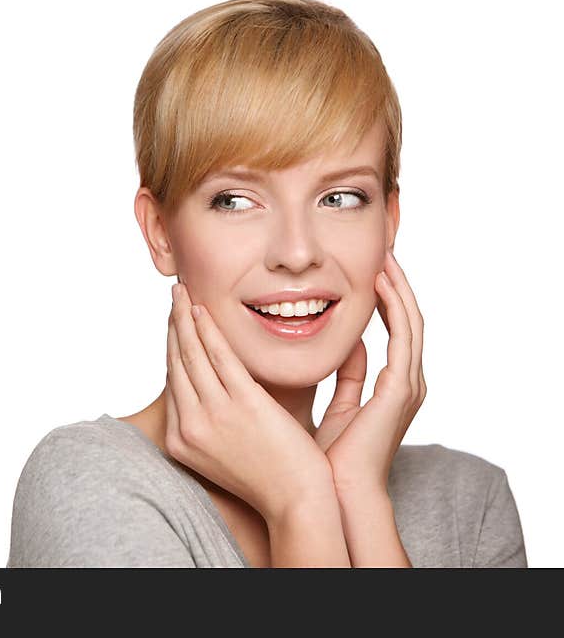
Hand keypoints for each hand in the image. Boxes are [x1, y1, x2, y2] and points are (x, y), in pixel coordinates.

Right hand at [166, 282, 334, 522]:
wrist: (296, 503)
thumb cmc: (267, 478)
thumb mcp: (222, 453)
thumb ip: (211, 421)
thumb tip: (212, 389)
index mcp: (181, 440)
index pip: (173, 382)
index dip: (171, 346)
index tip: (174, 322)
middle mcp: (190, 427)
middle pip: (176, 363)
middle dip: (173, 324)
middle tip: (175, 296)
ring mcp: (215, 415)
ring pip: (192, 354)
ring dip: (185, 317)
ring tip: (183, 293)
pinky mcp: (243, 405)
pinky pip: (220, 357)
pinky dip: (209, 330)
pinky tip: (203, 310)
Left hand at [313, 248, 426, 494]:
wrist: (335, 493)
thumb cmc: (330, 457)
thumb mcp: (338, 406)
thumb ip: (348, 375)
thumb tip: (350, 344)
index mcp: (395, 387)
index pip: (397, 329)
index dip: (387, 297)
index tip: (371, 269)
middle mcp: (409, 383)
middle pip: (409, 319)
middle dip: (397, 284)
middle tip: (383, 250)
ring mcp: (409, 386)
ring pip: (411, 322)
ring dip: (399, 287)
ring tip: (385, 255)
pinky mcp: (401, 390)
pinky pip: (403, 337)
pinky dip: (395, 307)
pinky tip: (380, 283)